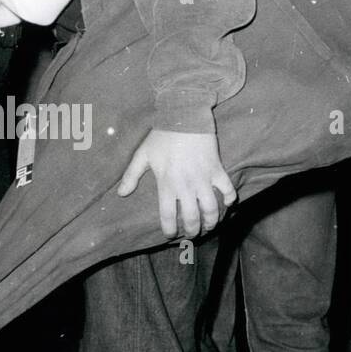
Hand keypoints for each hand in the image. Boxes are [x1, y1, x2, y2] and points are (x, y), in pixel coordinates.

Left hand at [117, 129, 235, 237]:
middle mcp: (186, 186)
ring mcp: (204, 179)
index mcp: (167, 185)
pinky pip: (228, 189)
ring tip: (209, 227)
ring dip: (211, 222)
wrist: (185, 116)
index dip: (169, 231)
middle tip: (191, 235)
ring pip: (211, 210)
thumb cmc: (162, 136)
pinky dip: (230, 198)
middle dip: (192, 232)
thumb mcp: (143, 155)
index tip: (169, 235)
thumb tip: (121, 194)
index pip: (168, 217)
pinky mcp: (217, 170)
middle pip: (192, 219)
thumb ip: (131, 175)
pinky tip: (227, 204)